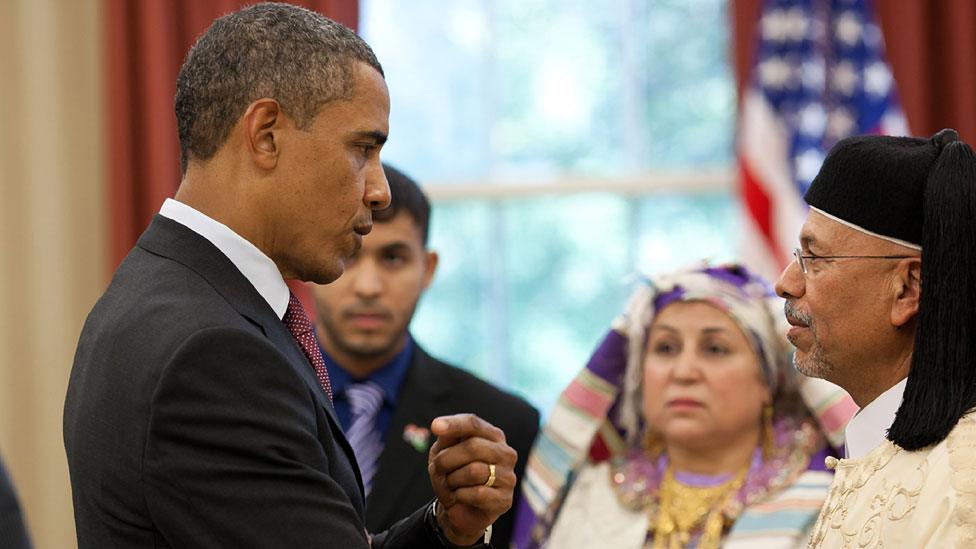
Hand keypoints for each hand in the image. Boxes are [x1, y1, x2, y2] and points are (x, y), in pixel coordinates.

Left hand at [427, 414, 516, 545]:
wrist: (459, 508)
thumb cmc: (454, 474)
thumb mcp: (445, 453)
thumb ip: (446, 440)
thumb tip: (442, 429)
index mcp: (492, 435)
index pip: (473, 423)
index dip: (454, 424)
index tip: (435, 427)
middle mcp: (505, 453)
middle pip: (473, 447)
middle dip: (446, 459)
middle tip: (436, 468)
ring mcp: (508, 476)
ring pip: (474, 471)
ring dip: (452, 479)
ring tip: (449, 484)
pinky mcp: (505, 499)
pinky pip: (478, 493)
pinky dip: (460, 496)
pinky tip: (458, 497)